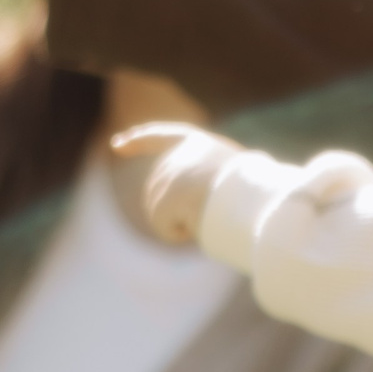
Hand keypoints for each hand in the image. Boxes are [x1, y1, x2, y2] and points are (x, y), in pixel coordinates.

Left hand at [110, 123, 243, 244]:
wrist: (255, 197)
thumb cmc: (255, 194)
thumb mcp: (232, 177)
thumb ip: (204, 180)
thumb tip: (185, 208)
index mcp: (198, 143)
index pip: (160, 136)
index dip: (138, 140)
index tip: (117, 145)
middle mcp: (178, 155)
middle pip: (157, 190)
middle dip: (175, 210)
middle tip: (209, 212)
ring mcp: (170, 175)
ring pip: (158, 212)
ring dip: (181, 223)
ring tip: (209, 216)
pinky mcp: (165, 198)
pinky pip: (162, 227)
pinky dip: (177, 234)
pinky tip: (198, 226)